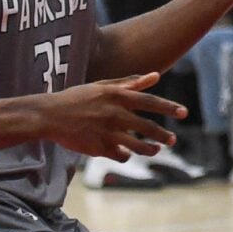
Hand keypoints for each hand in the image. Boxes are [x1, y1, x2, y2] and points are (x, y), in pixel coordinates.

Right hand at [41, 72, 183, 160]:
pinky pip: (120, 155)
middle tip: (173, 140)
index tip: (184, 112)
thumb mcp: (103, 86)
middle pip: (146, 127)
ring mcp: (106, 133)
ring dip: (149, 149)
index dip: (168, 107)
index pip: (150, 102)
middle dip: (162, 135)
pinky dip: (126, 155)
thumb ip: (130, 83)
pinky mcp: (98, 148)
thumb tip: (155, 76)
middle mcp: (114, 114)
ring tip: (156, 150)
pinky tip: (127, 153)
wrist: (48, 115)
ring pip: (136, 146)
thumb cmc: (77, 98)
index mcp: (116, 96)